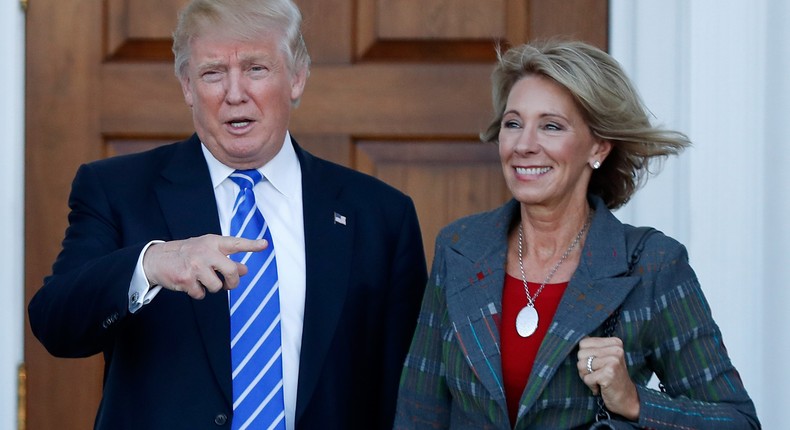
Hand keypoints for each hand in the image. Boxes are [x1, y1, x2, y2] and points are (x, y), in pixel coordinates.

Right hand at [142, 234, 267, 299]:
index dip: (252, 245)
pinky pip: (201, 294)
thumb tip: (245, 269)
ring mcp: (196, 265)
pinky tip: (190, 284)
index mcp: (213, 242)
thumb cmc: (186, 254)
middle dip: (233, 282)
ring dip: (212, 288)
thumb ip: (226, 258)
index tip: (264, 244)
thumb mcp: (207, 251)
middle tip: (229, 284)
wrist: (157, 259)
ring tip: (202, 280)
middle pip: (232, 271)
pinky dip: (198, 293)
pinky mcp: (186, 279)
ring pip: (217, 286)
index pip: (236, 243)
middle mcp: (206, 252)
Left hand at [577, 336, 639, 420]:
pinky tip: (601, 387)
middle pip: (581, 353)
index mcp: (614, 342)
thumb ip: (593, 347)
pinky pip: (586, 378)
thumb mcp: (604, 358)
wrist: (627, 398)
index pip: (583, 342)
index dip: (585, 356)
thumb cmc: (611, 377)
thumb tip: (575, 339)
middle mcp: (616, 349)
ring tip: (599, 380)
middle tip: (597, 374)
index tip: (596, 365)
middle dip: (584, 367)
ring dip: (587, 376)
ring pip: (581, 365)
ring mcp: (613, 361)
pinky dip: (591, 385)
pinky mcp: (609, 373)